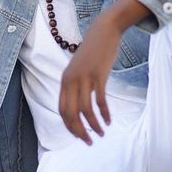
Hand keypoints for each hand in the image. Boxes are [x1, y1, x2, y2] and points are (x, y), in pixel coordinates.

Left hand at [58, 0, 149, 143]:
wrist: (103, 30)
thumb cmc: (93, 52)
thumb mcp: (79, 69)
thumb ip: (77, 85)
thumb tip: (80, 107)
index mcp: (65, 81)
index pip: (62, 111)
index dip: (70, 126)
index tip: (80, 136)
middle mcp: (71, 80)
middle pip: (71, 114)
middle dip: (80, 131)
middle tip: (89, 141)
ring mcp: (84, 77)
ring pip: (86, 110)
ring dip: (94, 125)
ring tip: (102, 133)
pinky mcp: (98, 75)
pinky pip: (99, 100)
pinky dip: (104, 113)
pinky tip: (109, 121)